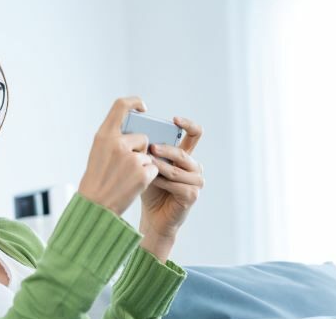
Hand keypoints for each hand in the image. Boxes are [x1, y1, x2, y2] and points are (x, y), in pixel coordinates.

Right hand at [78, 97, 158, 215]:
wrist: (95, 206)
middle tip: (124, 168)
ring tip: (126, 178)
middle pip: (142, 137)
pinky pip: (153, 168)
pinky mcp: (142, 172)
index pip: (120, 105)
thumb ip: (114, 139)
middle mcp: (118, 143)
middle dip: (140, 150)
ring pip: (148, 155)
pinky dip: (147, 177)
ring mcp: (131, 158)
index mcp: (104, 135)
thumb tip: (137, 132)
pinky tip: (133, 185)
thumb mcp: (98, 152)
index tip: (143, 108)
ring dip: (142, 165)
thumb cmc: (97, 179)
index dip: (134, 102)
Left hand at [139, 116, 203, 248]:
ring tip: (147, 164)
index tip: (174, 120)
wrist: (153, 216)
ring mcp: (196, 182)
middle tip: (150, 147)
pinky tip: (152, 180)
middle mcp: (194, 167)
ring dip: (161, 166)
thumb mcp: (149, 165)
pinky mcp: (192, 195)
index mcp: (186, 156)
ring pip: (178, 169)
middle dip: (165, 149)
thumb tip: (139, 132)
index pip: (195, 134)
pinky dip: (163, 182)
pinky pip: (177, 185)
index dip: (188, 125)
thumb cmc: (151, 189)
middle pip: (183, 152)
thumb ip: (150, 151)